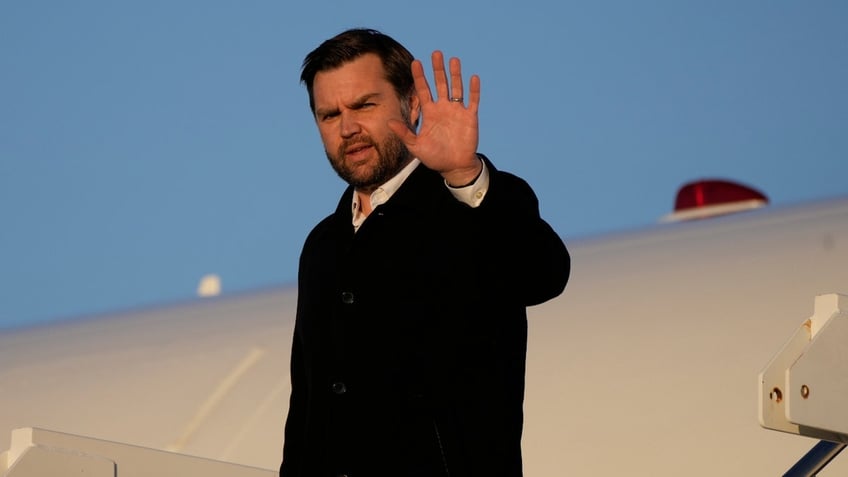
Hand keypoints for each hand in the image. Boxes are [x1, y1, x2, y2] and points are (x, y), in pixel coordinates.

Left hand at [388, 51, 481, 185]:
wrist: (454, 167)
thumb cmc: (434, 157)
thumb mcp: (416, 146)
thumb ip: (404, 133)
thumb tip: (388, 122)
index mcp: (430, 112)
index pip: (423, 90)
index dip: (419, 77)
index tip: (415, 63)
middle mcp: (443, 108)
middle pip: (440, 84)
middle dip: (437, 69)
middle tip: (435, 53)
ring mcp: (457, 111)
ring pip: (456, 88)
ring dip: (455, 74)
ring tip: (453, 60)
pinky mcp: (470, 117)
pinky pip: (473, 100)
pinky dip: (473, 90)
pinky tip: (473, 78)